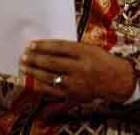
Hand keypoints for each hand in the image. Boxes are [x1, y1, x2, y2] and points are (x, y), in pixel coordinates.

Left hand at [19, 40, 135, 102]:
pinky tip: (32, 80)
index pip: (59, 47)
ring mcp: (75, 83)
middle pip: (52, 63)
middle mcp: (79, 68)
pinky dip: (41, 85)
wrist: (115, 80)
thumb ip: (70, 47)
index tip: (31, 44)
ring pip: (50, 77)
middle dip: (35, 59)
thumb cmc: (101, 60)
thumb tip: (47, 45)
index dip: (43, 46)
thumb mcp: (89, 48)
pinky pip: (53, 90)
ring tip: (24, 66)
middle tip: (23, 55)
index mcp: (83, 52)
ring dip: (34, 71)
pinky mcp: (73, 95)